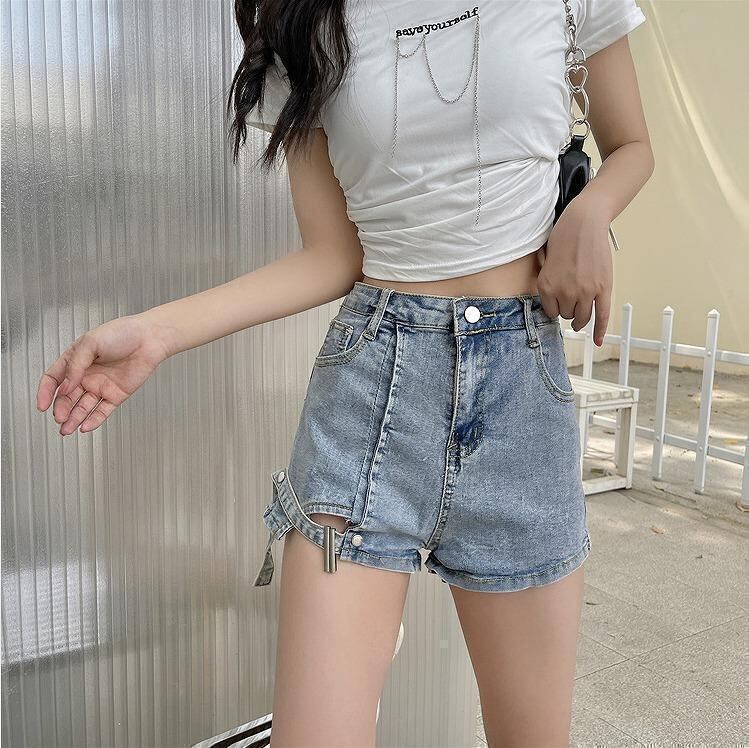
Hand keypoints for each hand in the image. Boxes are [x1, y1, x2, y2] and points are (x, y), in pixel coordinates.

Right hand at [36, 314, 170, 434]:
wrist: (150, 338)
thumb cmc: (122, 333)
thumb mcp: (91, 342)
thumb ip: (75, 364)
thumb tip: (66, 386)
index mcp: (75, 360)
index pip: (54, 379)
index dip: (46, 392)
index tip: (42, 405)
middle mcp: (86, 375)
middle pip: (67, 397)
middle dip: (61, 409)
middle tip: (59, 418)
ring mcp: (101, 386)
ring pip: (83, 407)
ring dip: (74, 419)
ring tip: (67, 429)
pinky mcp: (116, 395)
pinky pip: (102, 411)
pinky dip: (94, 420)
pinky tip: (85, 427)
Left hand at [536, 195, 612, 346]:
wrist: (584, 223)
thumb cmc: (563, 239)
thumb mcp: (545, 263)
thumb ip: (548, 283)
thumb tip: (552, 303)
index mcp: (546, 286)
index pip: (550, 311)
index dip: (556, 307)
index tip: (559, 303)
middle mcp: (564, 292)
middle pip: (567, 315)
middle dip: (568, 309)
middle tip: (572, 300)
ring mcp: (584, 291)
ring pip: (582, 317)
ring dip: (581, 318)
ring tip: (580, 317)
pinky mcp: (602, 289)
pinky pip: (601, 316)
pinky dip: (600, 331)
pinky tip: (598, 341)